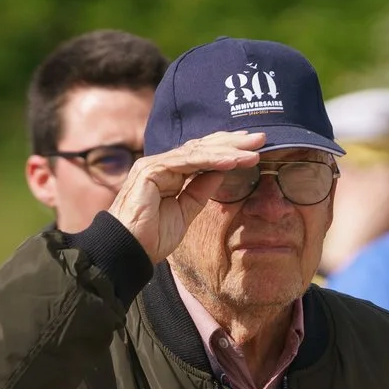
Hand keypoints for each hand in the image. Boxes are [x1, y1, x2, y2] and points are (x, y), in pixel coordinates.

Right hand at [102, 131, 263, 261]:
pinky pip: (186, 162)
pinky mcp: (150, 171)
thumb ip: (200, 190)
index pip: (201, 155)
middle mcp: (162, 164)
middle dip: (232, 142)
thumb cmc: (151, 236)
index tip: (250, 148)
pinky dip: (210, 160)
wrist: (128, 250)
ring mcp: (155, 165)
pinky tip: (231, 160)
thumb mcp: (185, 212)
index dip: (226, 149)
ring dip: (227, 150)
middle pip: (201, 147)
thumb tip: (221, 172)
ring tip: (252, 151)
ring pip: (197, 151)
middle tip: (260, 138)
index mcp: (169, 173)